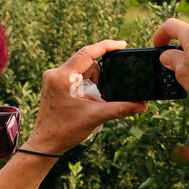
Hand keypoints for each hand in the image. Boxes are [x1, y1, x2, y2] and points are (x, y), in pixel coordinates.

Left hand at [26, 39, 147, 153]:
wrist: (46, 144)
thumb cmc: (65, 131)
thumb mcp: (96, 116)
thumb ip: (121, 108)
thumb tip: (142, 105)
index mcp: (63, 77)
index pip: (87, 53)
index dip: (107, 46)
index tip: (123, 44)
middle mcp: (55, 73)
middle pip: (88, 64)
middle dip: (100, 77)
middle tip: (100, 97)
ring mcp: (54, 78)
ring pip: (83, 70)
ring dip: (94, 83)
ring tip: (90, 102)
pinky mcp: (55, 84)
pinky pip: (77, 76)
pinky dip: (87, 85)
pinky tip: (86, 100)